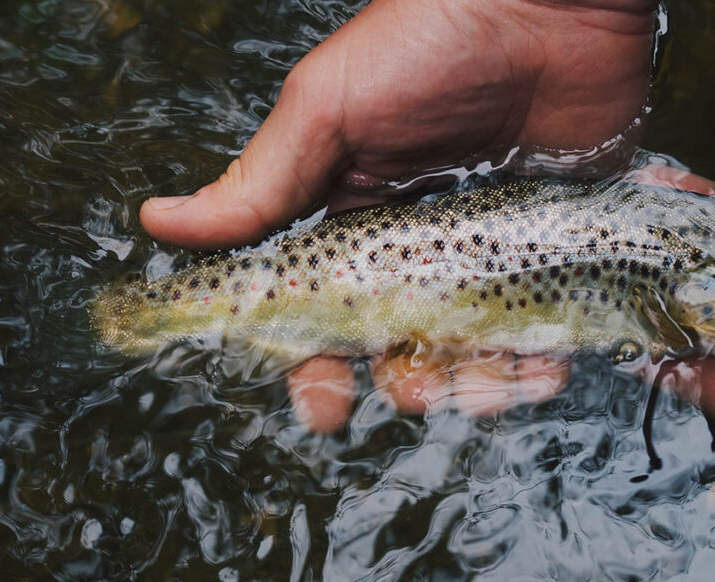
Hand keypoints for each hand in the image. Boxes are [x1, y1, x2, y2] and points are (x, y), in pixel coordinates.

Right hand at [137, 0, 656, 429]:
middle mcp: (420, 244)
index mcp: (355, 217)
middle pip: (404, 342)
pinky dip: (545, 353)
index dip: (317, 365)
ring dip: (480, 382)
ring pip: (476, 344)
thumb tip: (162, 223)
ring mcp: (488, 248)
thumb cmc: (431, 39)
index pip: (327, 311)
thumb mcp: (330, 106)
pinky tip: (547, 365)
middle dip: (407, 381)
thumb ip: (263, 179)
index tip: (324, 407)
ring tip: (496, 387)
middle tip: (420, 389)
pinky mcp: (550, 245)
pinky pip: (546, 319)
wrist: (553, 3)